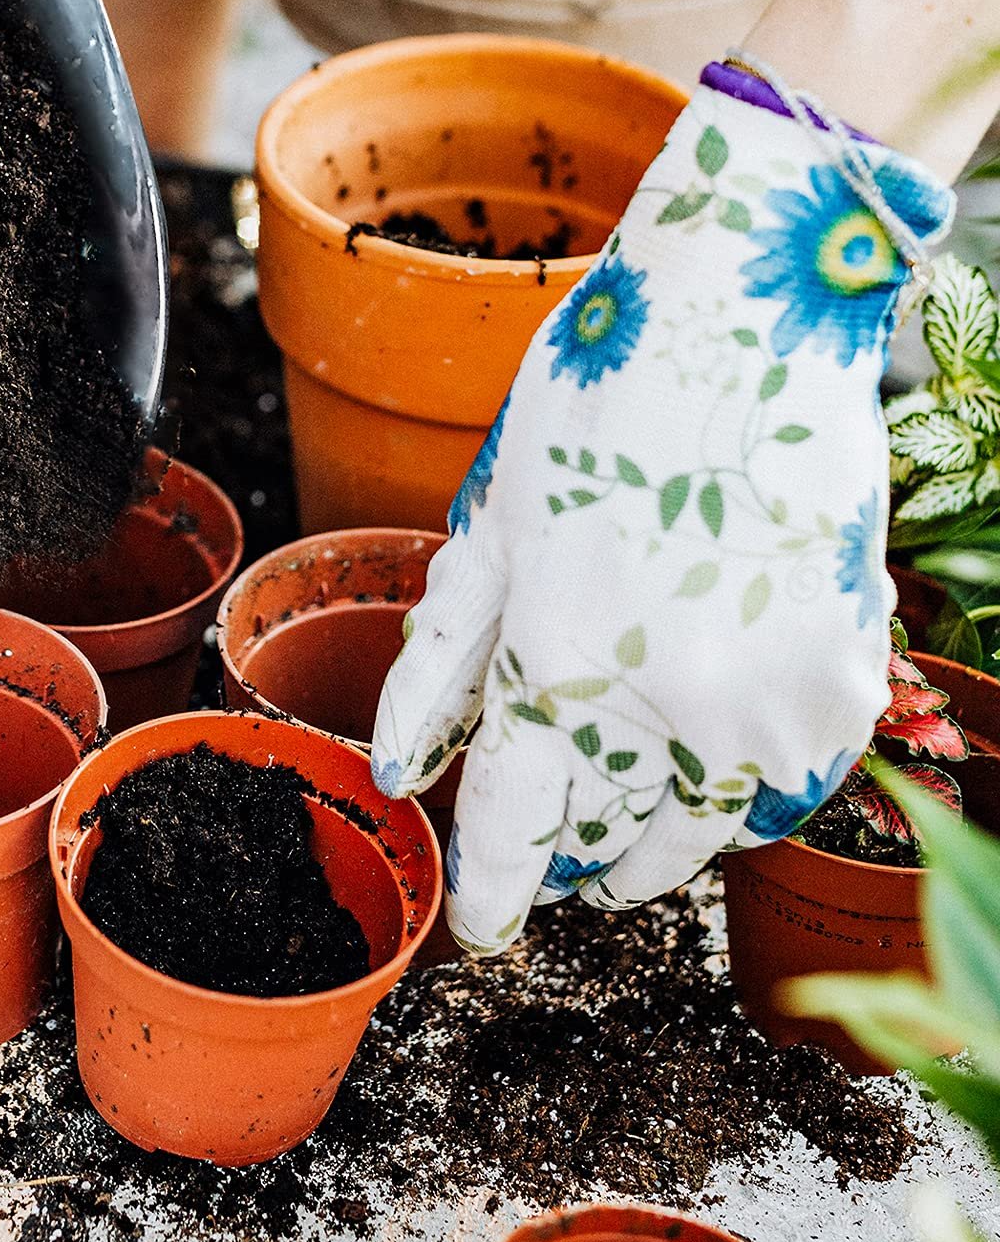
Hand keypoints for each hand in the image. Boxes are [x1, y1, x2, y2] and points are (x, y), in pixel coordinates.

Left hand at [371, 80, 953, 952]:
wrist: (747, 313)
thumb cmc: (592, 403)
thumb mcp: (485, 525)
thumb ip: (437, 662)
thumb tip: (398, 766)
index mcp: (559, 652)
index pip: (514, 822)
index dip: (493, 891)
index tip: (486, 928)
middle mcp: (669, 695)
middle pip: (605, 843)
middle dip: (567, 865)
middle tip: (549, 863)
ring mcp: (770, 692)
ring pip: (700, 836)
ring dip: (648, 851)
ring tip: (617, 842)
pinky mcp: (844, 674)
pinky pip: (782, 791)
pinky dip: (733, 804)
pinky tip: (701, 779)